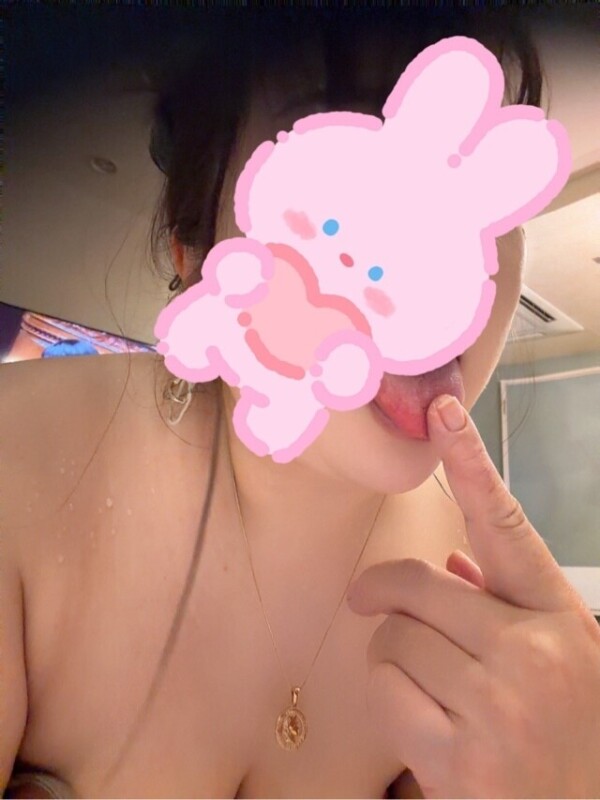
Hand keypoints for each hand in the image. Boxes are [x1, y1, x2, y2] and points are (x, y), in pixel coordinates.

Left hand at [347, 394, 599, 798]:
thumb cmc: (564, 736)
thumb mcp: (558, 661)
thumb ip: (506, 605)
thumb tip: (454, 557)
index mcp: (560, 619)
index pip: (507, 525)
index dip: (472, 462)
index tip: (442, 411)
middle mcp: (534, 654)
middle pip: (418, 585)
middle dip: (386, 594)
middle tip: (369, 602)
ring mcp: (498, 706)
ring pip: (393, 639)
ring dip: (391, 655)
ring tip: (425, 684)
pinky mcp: (459, 758)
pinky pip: (384, 692)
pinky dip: (389, 701)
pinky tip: (423, 726)